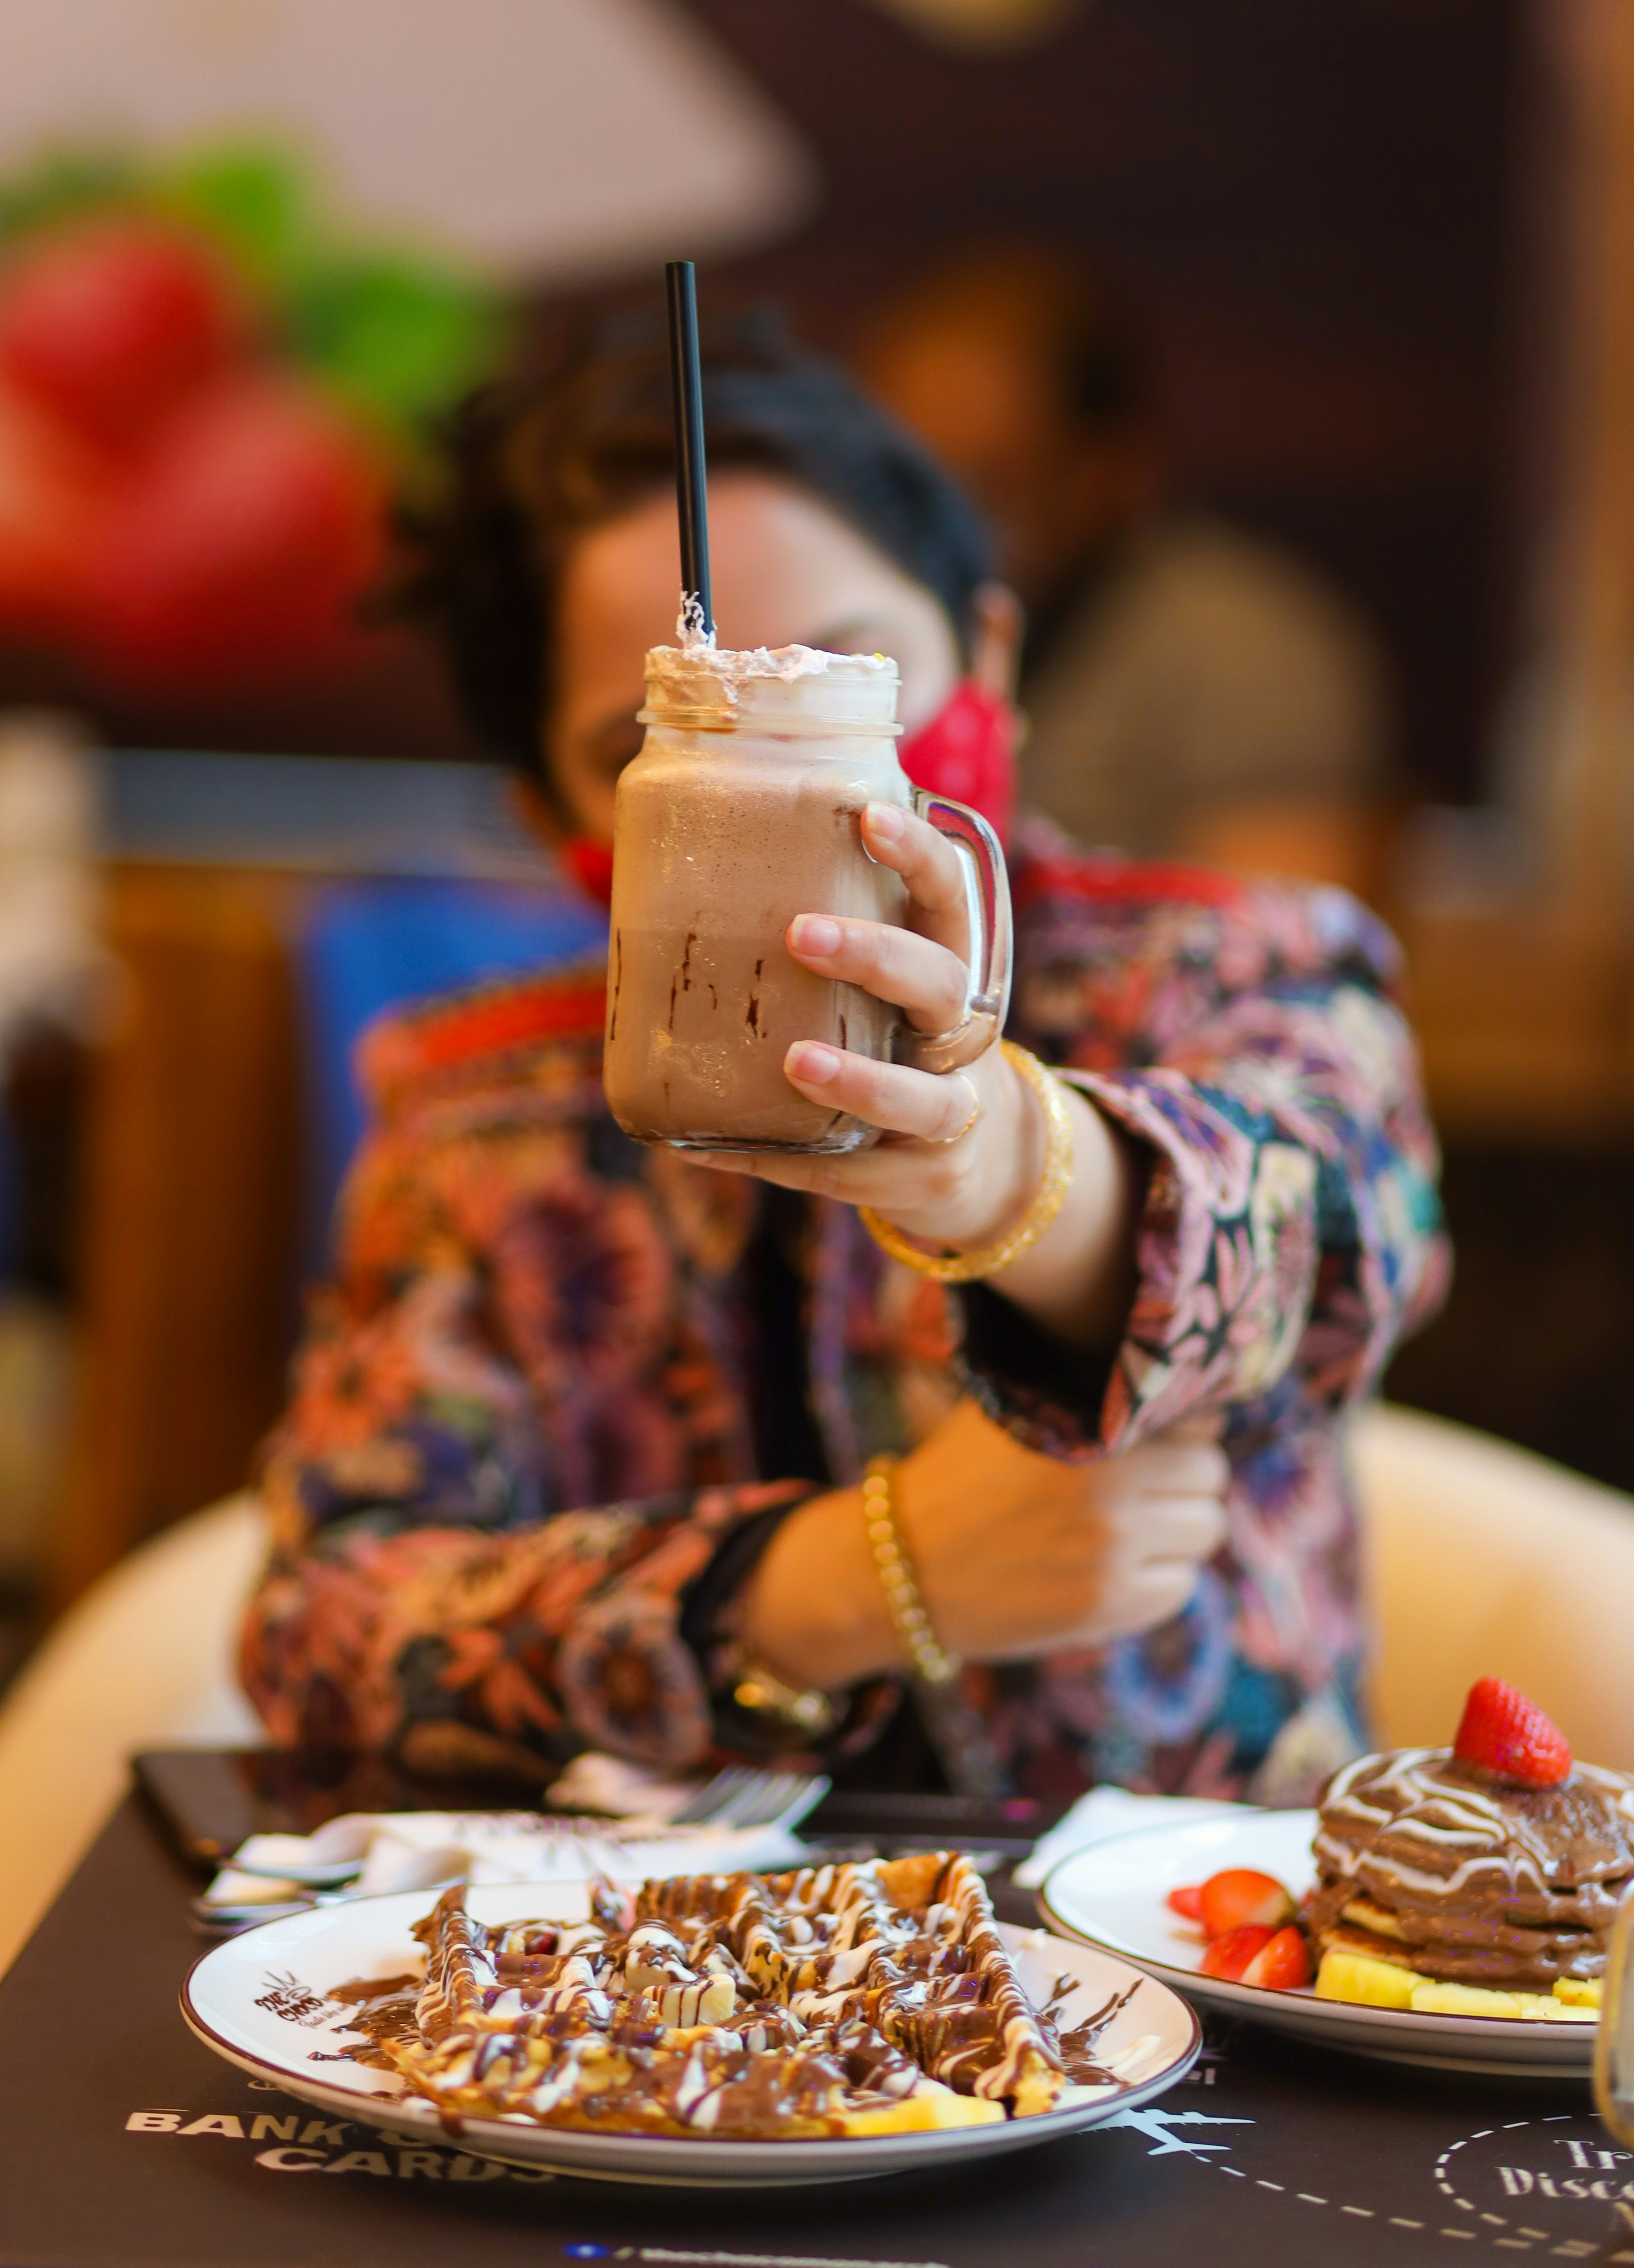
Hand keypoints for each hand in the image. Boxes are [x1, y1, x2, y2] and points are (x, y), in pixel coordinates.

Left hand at [688, 801, 1141, 1344]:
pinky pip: (846, 1174)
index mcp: (951, 972)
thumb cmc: (904, 1052)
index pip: (950, 899)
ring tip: (795, 1060)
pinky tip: (703, 1144)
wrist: (979, 1167)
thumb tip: (678, 881)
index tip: (868, 815)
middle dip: (876, 956)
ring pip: (922, 1098)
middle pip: (941, 986)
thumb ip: (832, 949)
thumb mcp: (893, 997)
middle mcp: (962, 1038)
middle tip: (799, 932)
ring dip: (859, 1081)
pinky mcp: (919, 1182)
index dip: (919, 856)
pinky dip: (778, 1161)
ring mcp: (951, 1117)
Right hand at [740, 1400, 1229, 1691]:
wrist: (899, 1565)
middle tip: (1140, 1487)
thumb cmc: (959, 1478)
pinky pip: (1181, 1588)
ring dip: (1176, 1531)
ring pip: (1206, 1530)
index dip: (1178, 1426)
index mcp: (1087, 1426)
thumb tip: (1171, 1388)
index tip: (1155, 1438)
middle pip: (1210, 1473)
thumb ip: (1087, 1392)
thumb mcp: (1013, 1407)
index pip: (1193, 1416)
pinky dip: (1157, 1580)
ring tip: (1125, 1530)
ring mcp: (1111, 1551)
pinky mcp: (1108, 1609)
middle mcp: (1108, 1485)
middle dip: (1182, 1479)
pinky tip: (1110, 1570)